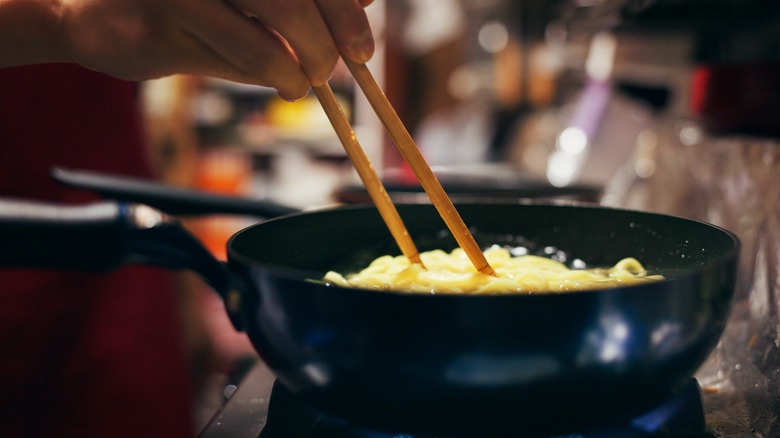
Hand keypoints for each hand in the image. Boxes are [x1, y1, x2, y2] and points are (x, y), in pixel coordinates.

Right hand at [1, 0, 374, 99]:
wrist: (91, 10)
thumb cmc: (184, 2)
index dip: (345, 8)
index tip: (363, 46)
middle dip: (332, 39)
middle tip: (344, 65)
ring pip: (268, 30)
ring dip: (299, 68)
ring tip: (305, 84)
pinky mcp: (164, 23)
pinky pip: (237, 57)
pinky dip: (273, 74)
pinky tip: (284, 81)